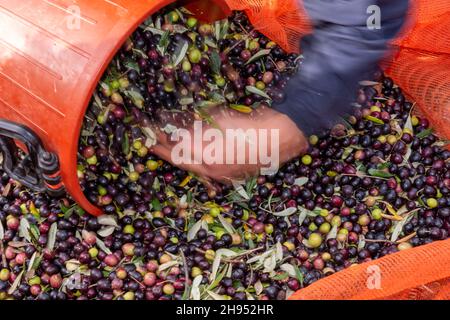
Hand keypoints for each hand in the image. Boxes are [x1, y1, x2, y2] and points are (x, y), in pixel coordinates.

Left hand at [151, 105, 307, 183]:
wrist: (282, 138)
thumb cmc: (252, 126)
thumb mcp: (222, 122)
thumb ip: (199, 127)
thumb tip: (178, 129)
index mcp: (208, 158)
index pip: (176, 151)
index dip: (160, 142)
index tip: (147, 132)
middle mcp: (212, 171)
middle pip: (181, 162)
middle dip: (164, 151)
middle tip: (149, 141)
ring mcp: (222, 174)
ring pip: (193, 165)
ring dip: (179, 155)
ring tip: (165, 146)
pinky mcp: (230, 173)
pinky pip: (206, 167)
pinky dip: (195, 158)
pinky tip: (190, 152)